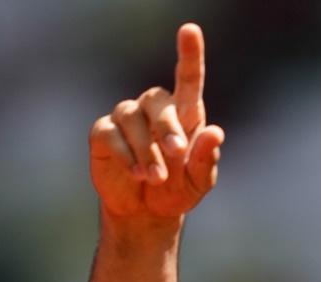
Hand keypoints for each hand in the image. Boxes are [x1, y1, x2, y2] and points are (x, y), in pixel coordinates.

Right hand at [89, 23, 224, 218]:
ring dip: (146, 150)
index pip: (188, 79)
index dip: (189, 53)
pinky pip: (110, 133)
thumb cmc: (178, 190)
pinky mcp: (104, 133)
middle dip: (167, 126)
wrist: (147, 212)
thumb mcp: (199, 181)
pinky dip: (125, 154)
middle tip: (177, 153)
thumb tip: (216, 132)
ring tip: (156, 177)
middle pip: (157, 99)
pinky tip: (137, 173)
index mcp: (185, 115)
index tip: (190, 30)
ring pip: (132, 118)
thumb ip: (207, 159)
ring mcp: (127, 118)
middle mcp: (154, 109)